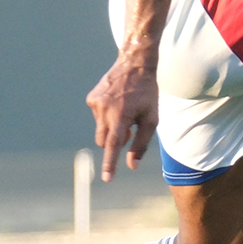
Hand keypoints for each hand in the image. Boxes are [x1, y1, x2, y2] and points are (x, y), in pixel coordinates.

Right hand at [86, 53, 159, 181]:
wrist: (135, 64)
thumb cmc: (147, 93)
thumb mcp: (151, 119)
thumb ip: (141, 143)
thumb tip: (132, 165)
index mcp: (122, 116)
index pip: (114, 145)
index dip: (110, 164)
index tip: (106, 179)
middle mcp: (105, 110)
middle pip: (104, 141)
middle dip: (114, 142)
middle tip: (130, 130)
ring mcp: (95, 103)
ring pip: (100, 129)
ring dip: (112, 128)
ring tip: (126, 110)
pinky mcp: (91, 98)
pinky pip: (97, 117)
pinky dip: (107, 116)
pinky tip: (117, 102)